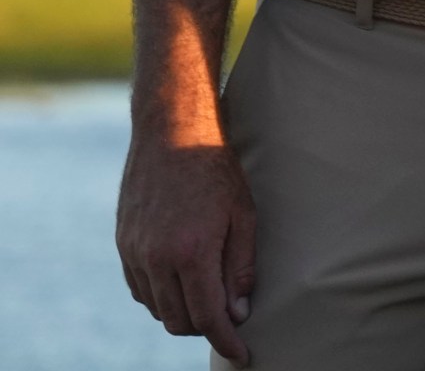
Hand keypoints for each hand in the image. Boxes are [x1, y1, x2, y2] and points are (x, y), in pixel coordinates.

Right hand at [117, 138, 257, 364]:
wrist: (171, 134)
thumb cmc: (217, 171)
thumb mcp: (243, 216)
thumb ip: (240, 268)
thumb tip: (239, 313)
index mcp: (190, 252)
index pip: (207, 316)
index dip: (226, 340)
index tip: (242, 355)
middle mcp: (155, 258)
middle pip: (178, 320)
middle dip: (206, 329)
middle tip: (231, 321)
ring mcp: (134, 252)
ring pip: (157, 308)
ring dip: (183, 314)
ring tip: (210, 301)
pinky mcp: (123, 245)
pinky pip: (140, 290)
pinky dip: (162, 297)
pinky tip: (183, 284)